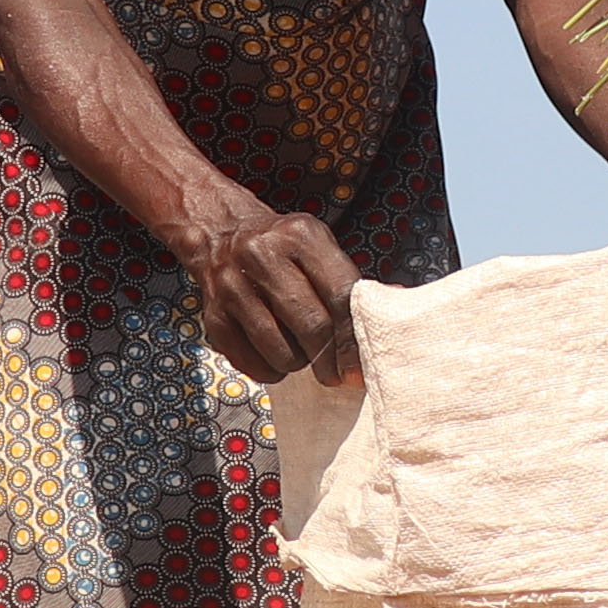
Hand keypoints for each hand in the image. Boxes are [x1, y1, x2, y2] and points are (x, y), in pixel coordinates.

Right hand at [176, 200, 368, 385]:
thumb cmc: (281, 248)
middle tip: (336, 373)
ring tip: (300, 349)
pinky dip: (271, 369)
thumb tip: (394, 307)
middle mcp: (261, 256)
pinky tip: (273, 352)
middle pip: (313, 327)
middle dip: (330, 359)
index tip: (361, 366)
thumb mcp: (319, 247)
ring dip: (299, 362)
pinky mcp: (213, 316)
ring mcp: (233, 287)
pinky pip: (253, 364)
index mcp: (299, 235)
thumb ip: (350, 282)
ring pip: (283, 351)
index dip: (354, 338)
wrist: (219, 234)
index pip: (340, 295)